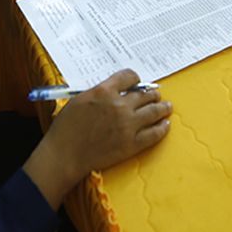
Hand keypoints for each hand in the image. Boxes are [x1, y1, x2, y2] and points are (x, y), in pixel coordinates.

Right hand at [23, 70, 171, 208]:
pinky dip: (162, 128)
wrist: (65, 154)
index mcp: (104, 91)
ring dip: (163, 107)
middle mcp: (120, 105)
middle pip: (145, 94)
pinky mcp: (132, 144)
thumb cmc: (66, 127)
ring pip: (154, 111)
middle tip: (156, 95)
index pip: (129, 77)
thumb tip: (114, 91)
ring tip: (167, 107)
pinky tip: (165, 125)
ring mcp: (128, 125)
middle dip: (152, 94)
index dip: (135, 78)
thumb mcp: (79, 99)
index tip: (137, 82)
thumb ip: (99, 93)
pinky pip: (154, 133)